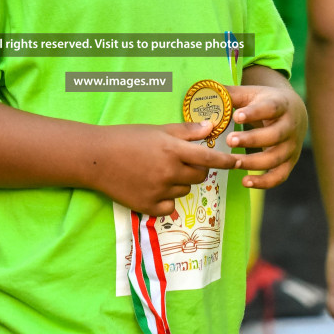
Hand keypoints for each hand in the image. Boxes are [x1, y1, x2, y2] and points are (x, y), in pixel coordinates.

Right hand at [95, 122, 239, 215]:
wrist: (96, 157)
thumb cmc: (126, 138)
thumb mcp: (157, 130)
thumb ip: (186, 131)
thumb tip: (211, 127)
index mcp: (173, 150)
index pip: (209, 159)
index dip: (226, 162)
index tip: (237, 162)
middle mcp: (169, 171)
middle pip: (199, 176)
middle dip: (198, 169)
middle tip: (182, 162)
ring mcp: (159, 190)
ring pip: (184, 190)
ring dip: (179, 182)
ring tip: (158, 171)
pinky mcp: (148, 206)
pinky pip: (169, 206)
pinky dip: (166, 199)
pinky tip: (153, 187)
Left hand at [225, 84, 307, 187]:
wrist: (295, 112)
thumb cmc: (266, 102)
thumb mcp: (252, 93)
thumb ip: (231, 94)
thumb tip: (206, 90)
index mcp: (281, 104)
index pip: (270, 108)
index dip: (255, 113)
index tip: (237, 116)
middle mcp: (290, 126)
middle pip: (275, 135)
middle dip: (252, 140)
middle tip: (229, 140)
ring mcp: (292, 146)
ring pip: (276, 158)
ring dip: (254, 162)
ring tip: (233, 162)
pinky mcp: (290, 162)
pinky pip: (280, 176)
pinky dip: (264, 182)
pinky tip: (245, 182)